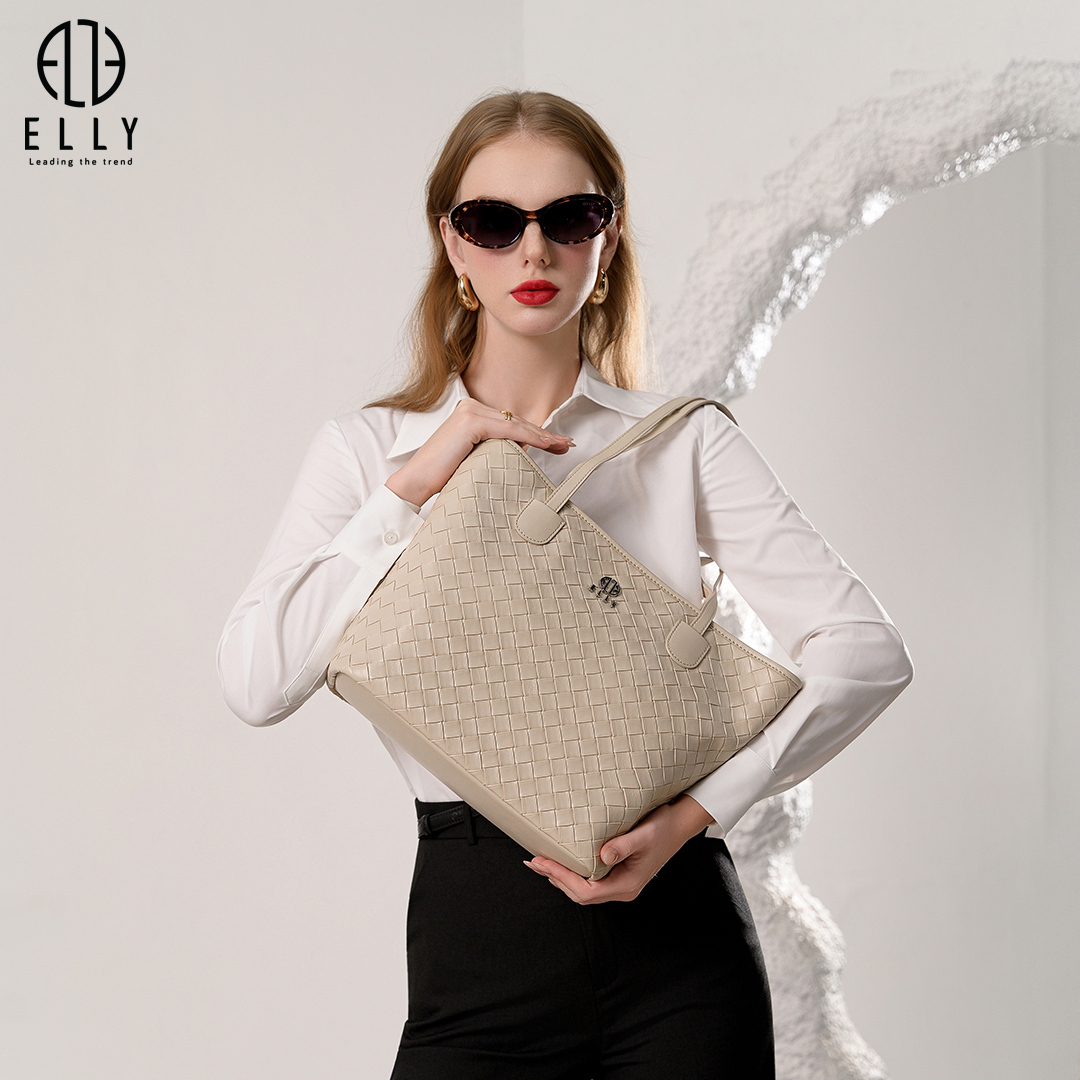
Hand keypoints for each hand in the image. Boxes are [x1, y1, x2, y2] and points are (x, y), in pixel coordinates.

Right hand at [385, 397, 573, 507]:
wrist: (417, 483)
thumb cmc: (443, 477)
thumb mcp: (476, 459)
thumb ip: (495, 451)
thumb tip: (523, 453)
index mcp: (471, 414)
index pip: (511, 423)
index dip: (536, 433)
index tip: (557, 443)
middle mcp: (471, 407)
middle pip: (516, 422)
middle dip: (544, 434)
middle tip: (567, 444)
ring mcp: (470, 412)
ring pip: (515, 424)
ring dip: (542, 436)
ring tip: (562, 445)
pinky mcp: (470, 421)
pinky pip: (508, 430)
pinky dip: (529, 437)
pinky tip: (545, 444)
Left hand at [523, 794, 714, 903]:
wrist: (679, 825)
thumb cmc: (663, 829)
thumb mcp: (644, 835)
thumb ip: (623, 846)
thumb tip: (603, 856)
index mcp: (627, 885)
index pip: (586, 891)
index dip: (562, 878)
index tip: (543, 862)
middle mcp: (621, 889)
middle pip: (580, 894)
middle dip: (555, 878)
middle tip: (534, 862)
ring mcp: (619, 883)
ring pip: (583, 889)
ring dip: (560, 876)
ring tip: (540, 863)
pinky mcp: (617, 873)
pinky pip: (589, 879)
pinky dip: (571, 871)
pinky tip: (561, 861)